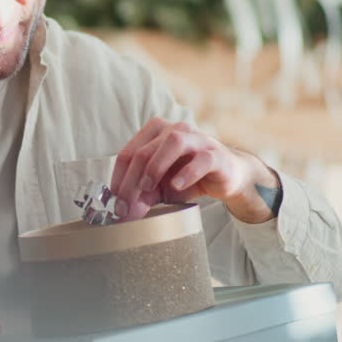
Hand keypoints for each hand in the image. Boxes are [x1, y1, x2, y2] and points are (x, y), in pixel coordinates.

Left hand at [110, 117, 277, 223]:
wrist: (226, 176)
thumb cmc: (187, 176)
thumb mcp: (159, 187)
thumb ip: (141, 194)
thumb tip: (124, 211)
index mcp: (155, 132)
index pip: (128, 153)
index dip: (118, 179)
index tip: (115, 204)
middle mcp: (175, 129)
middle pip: (144, 151)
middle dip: (131, 182)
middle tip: (126, 207)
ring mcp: (197, 139)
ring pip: (173, 142)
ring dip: (155, 166)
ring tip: (147, 188)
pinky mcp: (215, 154)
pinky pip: (201, 159)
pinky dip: (187, 172)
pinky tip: (177, 186)